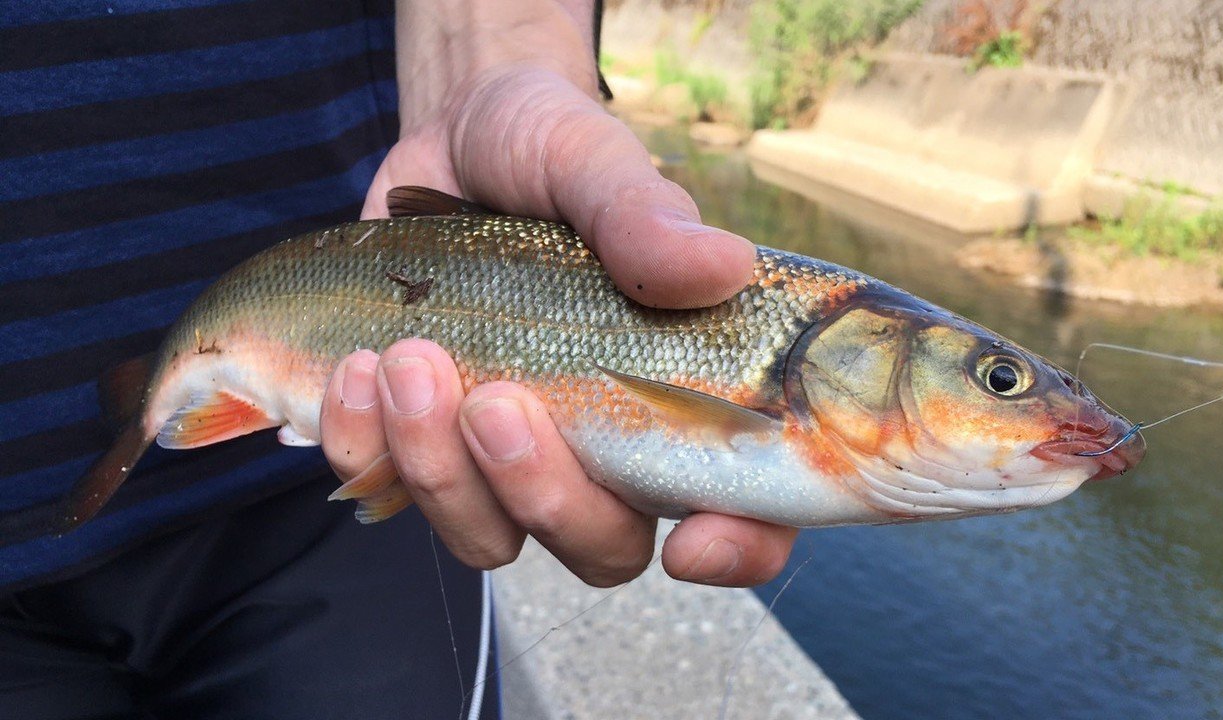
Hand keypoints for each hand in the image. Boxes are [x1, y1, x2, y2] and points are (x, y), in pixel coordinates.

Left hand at [320, 0, 796, 587]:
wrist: (450, 139)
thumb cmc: (548, 148)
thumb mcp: (591, 159)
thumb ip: (643, 216)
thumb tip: (722, 266)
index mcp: (683, 391)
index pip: (744, 508)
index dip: (738, 549)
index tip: (694, 542)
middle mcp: (606, 445)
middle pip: (601, 547)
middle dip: (542, 493)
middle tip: (494, 399)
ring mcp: (511, 459)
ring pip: (491, 537)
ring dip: (442, 472)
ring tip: (405, 360)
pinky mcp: (426, 446)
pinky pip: (394, 495)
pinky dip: (367, 446)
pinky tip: (357, 368)